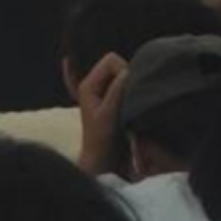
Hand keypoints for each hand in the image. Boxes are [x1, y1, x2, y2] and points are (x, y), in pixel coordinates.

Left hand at [76, 52, 129, 175]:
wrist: (101, 161)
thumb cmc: (102, 140)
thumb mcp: (109, 115)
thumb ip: (116, 92)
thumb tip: (127, 72)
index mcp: (88, 85)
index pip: (111, 60)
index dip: (124, 70)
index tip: (130, 89)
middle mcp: (94, 85)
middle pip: (117, 65)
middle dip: (128, 76)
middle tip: (132, 96)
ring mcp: (103, 93)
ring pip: (122, 76)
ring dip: (129, 85)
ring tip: (131, 102)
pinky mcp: (112, 101)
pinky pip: (120, 85)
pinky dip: (119, 83)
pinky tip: (112, 76)